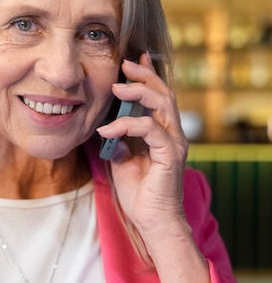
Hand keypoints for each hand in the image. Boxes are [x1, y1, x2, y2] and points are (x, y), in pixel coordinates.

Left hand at [97, 51, 187, 234]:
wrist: (152, 221)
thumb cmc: (139, 194)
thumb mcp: (122, 161)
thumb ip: (119, 142)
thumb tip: (107, 127)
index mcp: (162, 133)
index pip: (157, 97)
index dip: (147, 76)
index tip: (132, 60)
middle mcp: (172, 134)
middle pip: (163, 93)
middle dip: (144, 74)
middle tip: (124, 63)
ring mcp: (174, 143)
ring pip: (162, 103)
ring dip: (138, 91)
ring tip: (116, 86)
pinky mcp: (170, 154)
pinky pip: (150, 128)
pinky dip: (126, 125)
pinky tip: (108, 130)